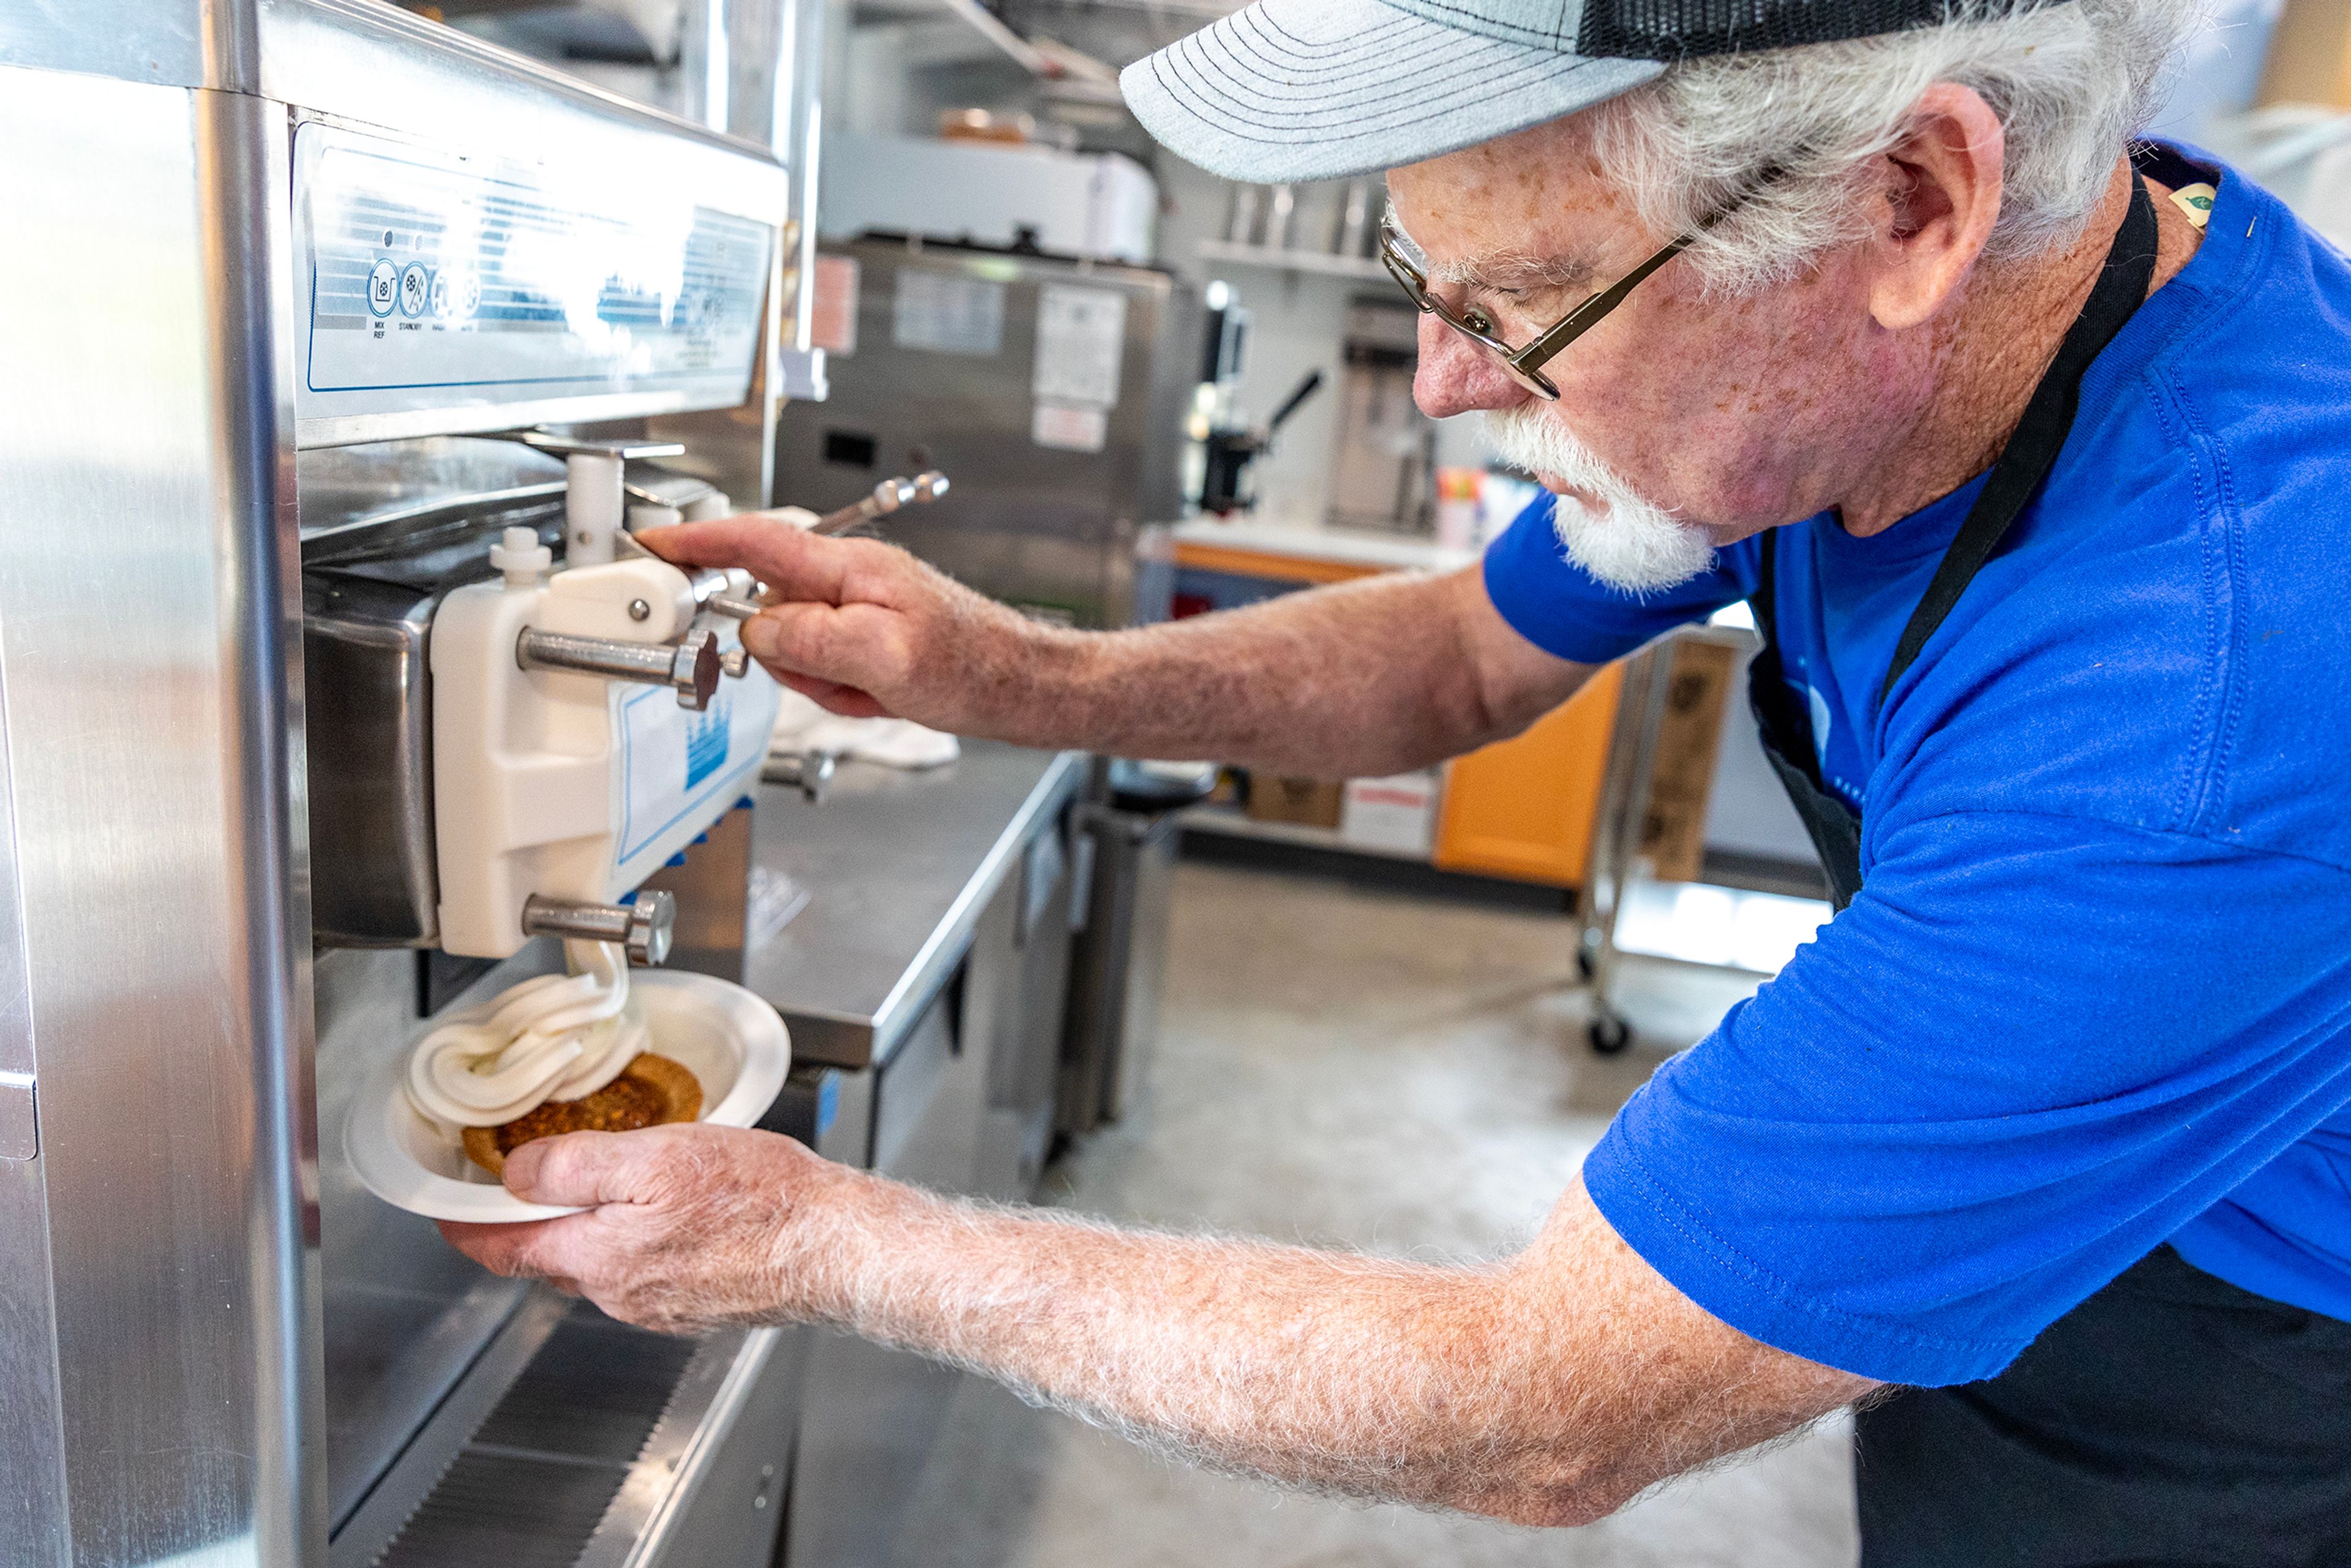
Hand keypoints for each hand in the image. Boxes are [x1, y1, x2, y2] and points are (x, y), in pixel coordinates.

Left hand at [438, 1123, 856, 1334]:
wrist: (838, 1248)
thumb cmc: (763, 1201)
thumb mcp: (658, 1159)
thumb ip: (575, 1168)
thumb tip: (516, 1176)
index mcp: (599, 1258)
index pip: (503, 1252)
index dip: (464, 1229)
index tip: (443, 1212)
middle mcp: (622, 1294)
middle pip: (551, 1257)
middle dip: (534, 1222)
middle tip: (528, 1177)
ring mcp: (662, 1306)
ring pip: (602, 1264)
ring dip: (593, 1228)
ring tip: (612, 1180)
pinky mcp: (700, 1305)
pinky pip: (648, 1272)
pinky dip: (640, 1240)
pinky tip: (673, 1209)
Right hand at [639, 516, 1043, 728]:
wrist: (1022, 688)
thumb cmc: (973, 667)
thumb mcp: (884, 659)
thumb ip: (811, 640)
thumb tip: (757, 631)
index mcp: (850, 568)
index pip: (756, 541)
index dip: (698, 541)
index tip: (655, 543)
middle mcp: (849, 580)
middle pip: (769, 608)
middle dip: (790, 658)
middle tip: (840, 680)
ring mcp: (857, 609)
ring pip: (793, 646)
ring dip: (822, 682)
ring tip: (872, 690)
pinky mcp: (866, 636)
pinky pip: (822, 666)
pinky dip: (842, 691)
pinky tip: (878, 696)